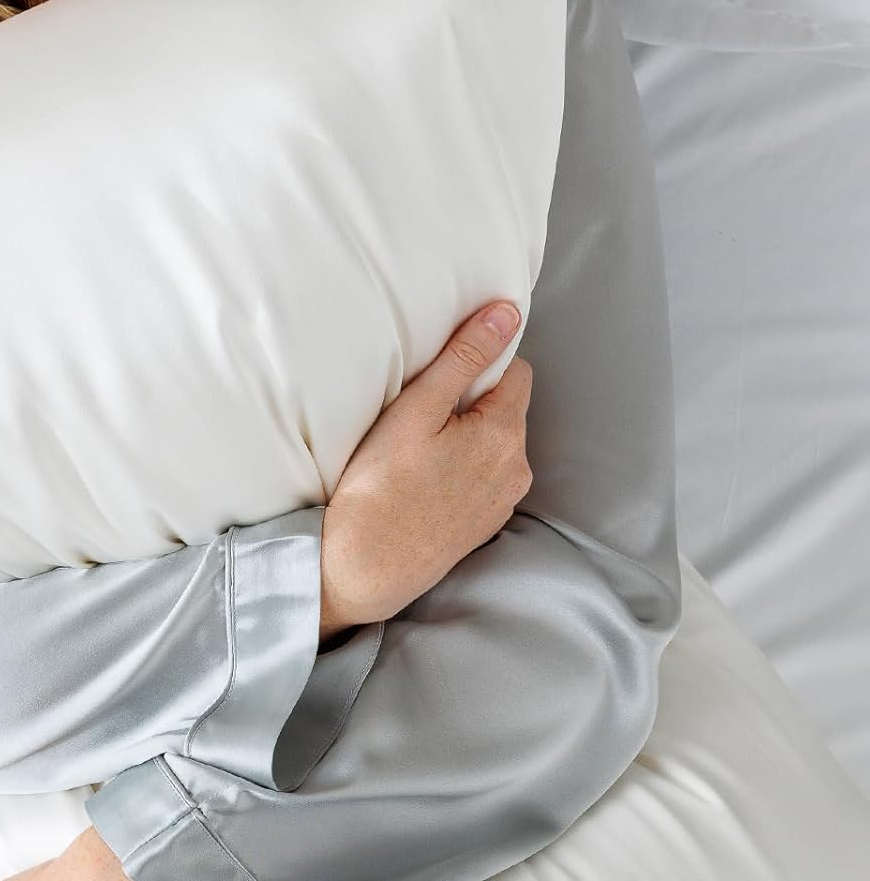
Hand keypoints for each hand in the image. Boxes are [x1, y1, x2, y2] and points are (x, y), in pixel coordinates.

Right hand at [319, 300, 533, 641]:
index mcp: (504, 433)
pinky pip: (485, 478)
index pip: (514, 371)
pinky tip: (424, 480)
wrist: (364, 567)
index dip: (477, 366)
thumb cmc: (380, 487)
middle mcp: (517, 468)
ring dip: (467, 437)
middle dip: (470, 402)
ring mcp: (504, 501)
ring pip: (494, 444)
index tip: (437, 380)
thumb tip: (507, 313)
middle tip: (419, 416)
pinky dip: (462, 470)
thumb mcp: (415, 410)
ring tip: (418, 451)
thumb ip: (464, 358)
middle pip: (506, 409)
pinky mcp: (486, 524)